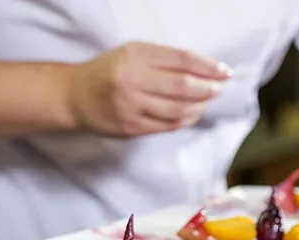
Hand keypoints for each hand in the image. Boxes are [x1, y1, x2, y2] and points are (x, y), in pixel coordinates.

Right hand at [68, 41, 231, 136]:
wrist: (74, 96)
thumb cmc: (109, 71)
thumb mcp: (133, 54)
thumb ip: (165, 60)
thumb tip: (206, 71)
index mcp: (134, 55)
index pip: (182, 60)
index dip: (208, 67)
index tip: (224, 72)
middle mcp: (132, 80)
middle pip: (183, 86)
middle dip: (208, 88)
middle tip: (219, 88)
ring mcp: (131, 106)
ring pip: (179, 109)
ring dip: (200, 106)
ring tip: (207, 100)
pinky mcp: (131, 127)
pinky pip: (169, 125)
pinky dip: (187, 119)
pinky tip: (193, 113)